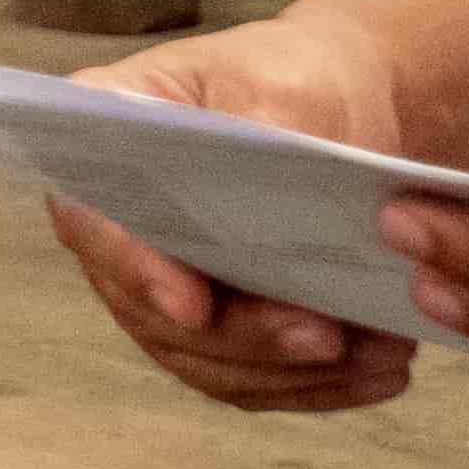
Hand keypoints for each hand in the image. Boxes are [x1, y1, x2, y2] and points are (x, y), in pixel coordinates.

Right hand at [47, 13, 438, 408]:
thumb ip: (259, 134)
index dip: (131, 265)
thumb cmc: (300, 80)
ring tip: (376, 355)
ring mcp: (163, 282)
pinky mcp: (218, 329)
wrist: (350, 113)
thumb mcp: (281, 85)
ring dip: (285, 372)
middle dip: (239, 337)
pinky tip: (378, 372)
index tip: (193, 306)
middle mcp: (117, 223)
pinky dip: (313, 388)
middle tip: (326, 338)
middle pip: (143, 306)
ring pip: (199, 358)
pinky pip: (249, 380)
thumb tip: (259, 201)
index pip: (90, 215)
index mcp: (103, 142)